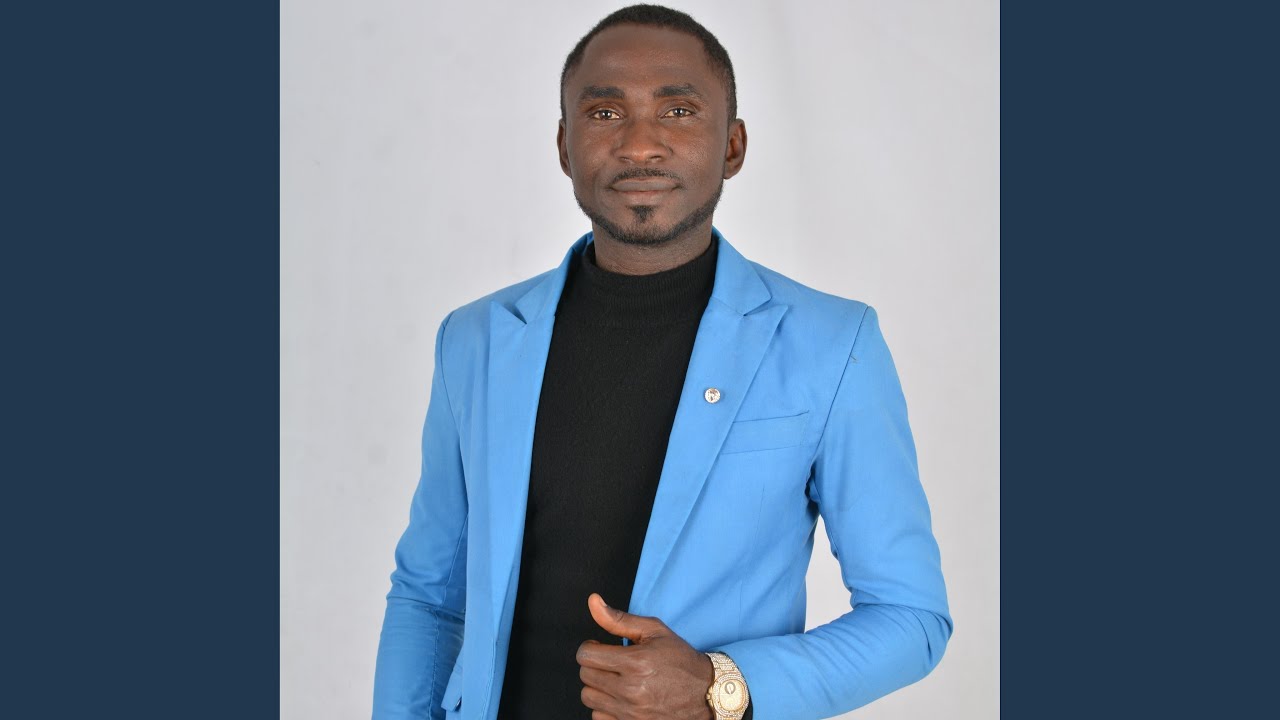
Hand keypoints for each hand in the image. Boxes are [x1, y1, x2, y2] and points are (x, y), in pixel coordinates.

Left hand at [577, 593, 714, 719]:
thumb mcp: (654, 631)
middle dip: (595, 665)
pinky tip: (620, 698)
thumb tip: (593, 601)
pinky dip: (605, 707)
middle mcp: (631, 690)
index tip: (601, 648)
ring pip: (589, 697)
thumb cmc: (681, 660)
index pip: (586, 655)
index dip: (591, 648)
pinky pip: (598, 717)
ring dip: (598, 687)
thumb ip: (619, 619)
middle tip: (612, 663)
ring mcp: (630, 712)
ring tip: (616, 680)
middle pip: (585, 676)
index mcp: (636, 662)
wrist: (705, 693)